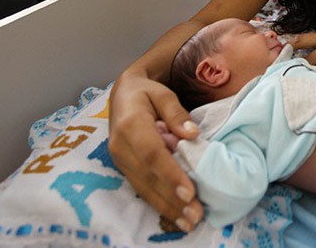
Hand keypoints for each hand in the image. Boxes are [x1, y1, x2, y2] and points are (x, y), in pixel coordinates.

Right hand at [109, 74, 204, 231]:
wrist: (122, 95)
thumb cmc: (146, 93)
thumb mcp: (163, 94)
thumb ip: (177, 113)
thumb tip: (191, 134)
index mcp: (130, 124)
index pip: (152, 154)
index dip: (171, 174)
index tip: (190, 192)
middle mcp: (120, 146)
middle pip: (148, 177)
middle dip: (172, 199)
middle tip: (195, 216)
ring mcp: (120, 160)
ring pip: (143, 188)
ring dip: (166, 207)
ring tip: (188, 222)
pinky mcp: (123, 168)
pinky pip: (141, 188)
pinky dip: (158, 203)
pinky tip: (175, 215)